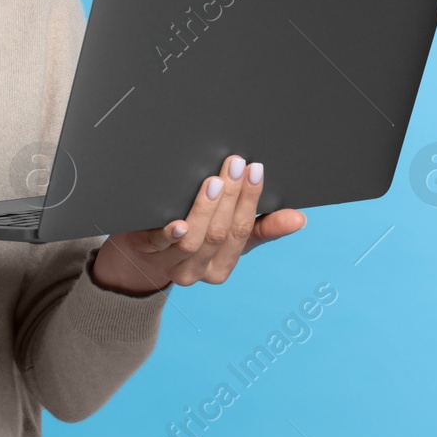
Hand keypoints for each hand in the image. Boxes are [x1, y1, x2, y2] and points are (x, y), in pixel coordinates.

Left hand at [89, 155, 306, 294]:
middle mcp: (196, 272)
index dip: (250, 200)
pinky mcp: (143, 250)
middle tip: (236, 164)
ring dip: (206, 209)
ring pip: (193, 241)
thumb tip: (299, 218)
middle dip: (231, 197)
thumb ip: (262, 227)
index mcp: (220, 268)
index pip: (242, 232)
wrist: (138, 254)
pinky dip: (172, 233)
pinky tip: (179, 221)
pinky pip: (159, 244)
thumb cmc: (191, 240)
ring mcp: (168, 264)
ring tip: (214, 181)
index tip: (256, 170)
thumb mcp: (227, 237)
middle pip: (219, 234)